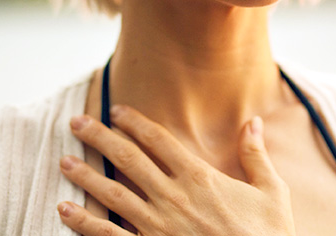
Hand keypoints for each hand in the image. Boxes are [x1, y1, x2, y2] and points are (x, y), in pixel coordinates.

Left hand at [57, 105, 295, 235]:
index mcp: (199, 178)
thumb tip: (253, 121)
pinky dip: (85, 224)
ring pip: (113, 194)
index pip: (159, 140)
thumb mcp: (271, 192)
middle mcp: (173, 197)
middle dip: (100, 138)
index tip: (115, 110)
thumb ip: (256, 155)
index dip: (134, 122)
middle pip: (128, 160)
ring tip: (64, 161)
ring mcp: (158, 227)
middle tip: (76, 122)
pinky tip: (64, 211)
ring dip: (86, 176)